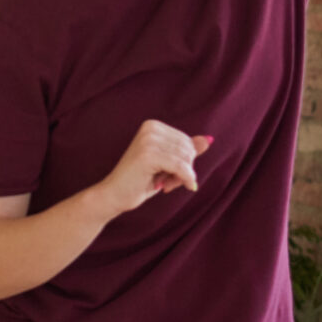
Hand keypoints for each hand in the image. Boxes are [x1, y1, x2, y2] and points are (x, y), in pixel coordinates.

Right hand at [92, 120, 213, 215]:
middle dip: (184, 169)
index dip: (185, 161)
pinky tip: (172, 188)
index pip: (187, 141)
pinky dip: (184, 179)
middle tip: (169, 182)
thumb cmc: (139, 181)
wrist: (113, 195)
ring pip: (186, 158)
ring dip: (181, 177)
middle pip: (189, 148)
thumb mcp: (166, 165)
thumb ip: (185, 151)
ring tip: (165, 184)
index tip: (171, 175)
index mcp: (152, 126)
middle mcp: (150, 129)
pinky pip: (181, 167)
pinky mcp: (148, 155)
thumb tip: (208, 140)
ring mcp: (147, 141)